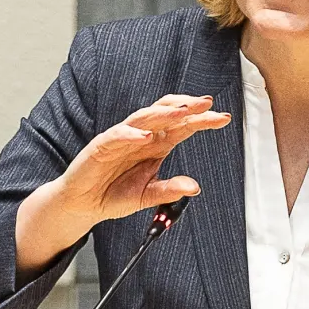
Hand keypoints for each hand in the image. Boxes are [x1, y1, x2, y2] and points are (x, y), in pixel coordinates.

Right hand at [54, 94, 229, 221]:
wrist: (84, 204)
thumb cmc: (114, 194)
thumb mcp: (147, 196)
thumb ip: (169, 190)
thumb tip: (194, 187)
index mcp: (156, 145)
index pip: (183, 127)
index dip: (202, 120)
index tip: (223, 117)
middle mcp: (142, 137)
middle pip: (167, 114)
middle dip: (187, 107)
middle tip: (207, 104)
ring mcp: (122, 138)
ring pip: (144, 117)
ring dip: (163, 113)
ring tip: (182, 111)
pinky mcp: (102, 146)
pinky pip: (117, 135)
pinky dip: (131, 133)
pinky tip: (145, 135)